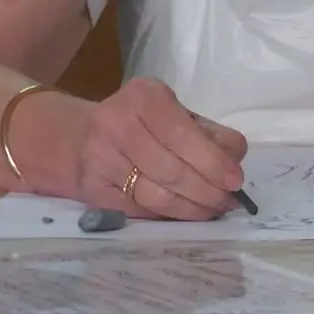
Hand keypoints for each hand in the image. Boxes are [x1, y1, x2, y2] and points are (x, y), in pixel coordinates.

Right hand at [74, 77, 248, 220]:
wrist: (78, 138)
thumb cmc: (142, 123)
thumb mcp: (175, 112)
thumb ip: (208, 132)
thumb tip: (234, 160)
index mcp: (143, 98)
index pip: (183, 135)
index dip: (212, 161)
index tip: (235, 181)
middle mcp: (116, 125)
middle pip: (171, 169)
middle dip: (206, 191)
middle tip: (227, 201)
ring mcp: (99, 159)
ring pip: (155, 195)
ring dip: (190, 208)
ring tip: (212, 210)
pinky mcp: (92, 190)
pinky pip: (138, 209)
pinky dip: (167, 215)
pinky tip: (184, 213)